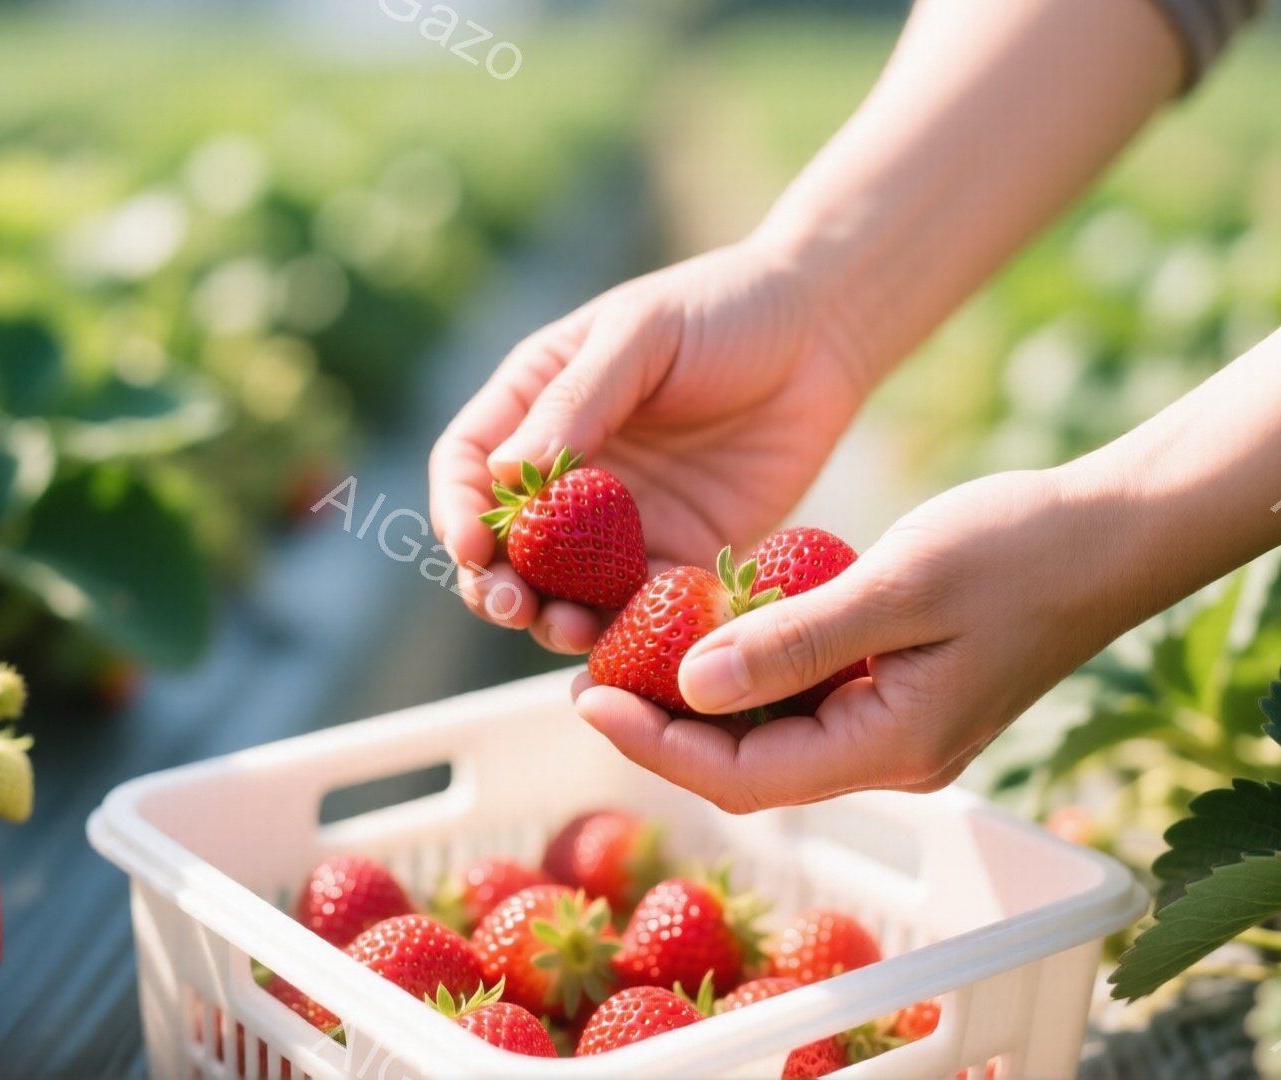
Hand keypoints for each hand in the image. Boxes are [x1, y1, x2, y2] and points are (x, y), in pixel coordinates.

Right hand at [429, 239, 875, 653]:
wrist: (823, 333)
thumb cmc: (724, 309)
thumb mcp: (642, 336)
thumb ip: (577, 401)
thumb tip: (506, 471)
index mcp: (534, 405)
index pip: (466, 466)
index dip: (457, 510)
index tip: (471, 547)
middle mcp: (566, 471)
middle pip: (505, 544)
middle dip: (496, 583)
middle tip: (511, 606)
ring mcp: (619, 520)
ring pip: (565, 587)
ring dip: (556, 616)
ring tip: (571, 629)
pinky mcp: (678, 553)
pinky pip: (642, 605)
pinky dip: (633, 629)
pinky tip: (642, 641)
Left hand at [572, 469, 1151, 812]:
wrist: (1121, 531)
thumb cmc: (1020, 547)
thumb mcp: (898, 584)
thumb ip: (794, 641)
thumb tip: (688, 686)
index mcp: (891, 746)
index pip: (740, 776)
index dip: (653, 743)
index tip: (582, 695)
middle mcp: (891, 756)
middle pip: (748, 767)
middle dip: (663, 727)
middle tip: (588, 673)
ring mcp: (901, 730)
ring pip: (774, 735)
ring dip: (702, 701)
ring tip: (627, 651)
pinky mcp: (905, 694)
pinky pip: (808, 702)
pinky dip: (753, 673)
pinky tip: (709, 629)